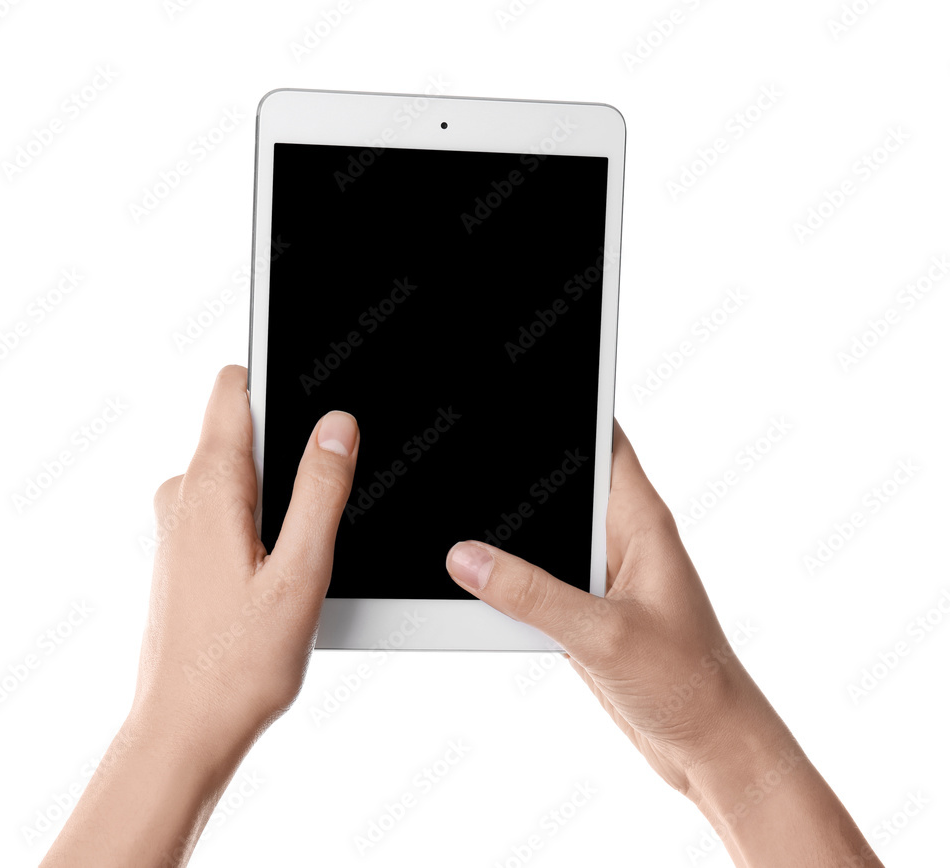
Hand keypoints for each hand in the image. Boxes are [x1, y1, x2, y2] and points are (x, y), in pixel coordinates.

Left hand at [42, 365, 359, 867]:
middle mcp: (185, 496)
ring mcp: (180, 524)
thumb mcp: (301, 570)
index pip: (232, 389)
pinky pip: (230, 504)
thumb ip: (320, 490)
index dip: (275, 373)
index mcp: (210, 487)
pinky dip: (263, 515)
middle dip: (292, 443)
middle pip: (243, 427)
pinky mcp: (186, 550)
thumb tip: (337, 425)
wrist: (185, 729)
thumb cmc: (238, 664)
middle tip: (328, 495)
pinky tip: (282, 568)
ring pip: (241, 470)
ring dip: (280, 488)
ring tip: (305, 548)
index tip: (313, 381)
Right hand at [445, 420, 881, 867]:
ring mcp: (600, 573)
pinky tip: (474, 582)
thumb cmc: (689, 684)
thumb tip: (467, 558)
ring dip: (507, 529)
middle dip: (518, 467)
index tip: (521, 383)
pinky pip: (536, 577)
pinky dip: (508, 577)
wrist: (707, 745)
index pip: (604, 439)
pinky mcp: (584, 609)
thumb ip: (533, 595)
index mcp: (640, 521)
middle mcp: (620, 537)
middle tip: (463, 453)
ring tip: (456, 518)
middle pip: (561, 480)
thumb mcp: (605, 634)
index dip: (568, 404)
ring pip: (543, 531)